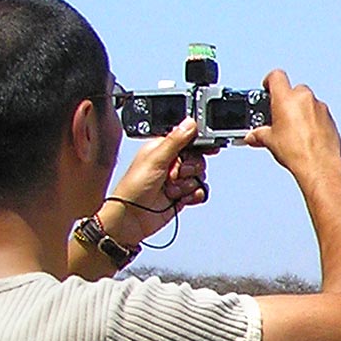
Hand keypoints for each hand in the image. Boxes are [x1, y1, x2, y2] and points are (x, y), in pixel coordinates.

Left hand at [98, 117, 208, 243]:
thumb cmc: (133, 188)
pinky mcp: (182, 195)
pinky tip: (181, 198)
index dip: (199, 144)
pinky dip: (194, 196)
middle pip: (198, 159)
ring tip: (172, 189)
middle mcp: (170, 163)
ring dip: (188, 184)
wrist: (132, 218)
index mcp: (162, 149)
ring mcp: (176, 180)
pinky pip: (200, 191)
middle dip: (190, 169)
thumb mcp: (155, 160)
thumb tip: (190, 122)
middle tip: (176, 174)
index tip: (209, 148)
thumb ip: (175, 141)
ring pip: (199, 176)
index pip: (188, 140)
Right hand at [244, 70, 340, 176]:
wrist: (319, 164)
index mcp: (287, 98)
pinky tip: (306, 134)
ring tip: (293, 128)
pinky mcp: (331, 119)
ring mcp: (321, 108)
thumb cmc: (296, 151)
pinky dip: (313, 120)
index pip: (276, 76)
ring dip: (301, 110)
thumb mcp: (269, 140)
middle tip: (279, 115)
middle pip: (294, 90)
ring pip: (308, 102)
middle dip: (286, 101)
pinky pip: (319, 114)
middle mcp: (305, 98)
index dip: (270, 81)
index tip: (267, 88)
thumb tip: (253, 136)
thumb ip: (259, 134)